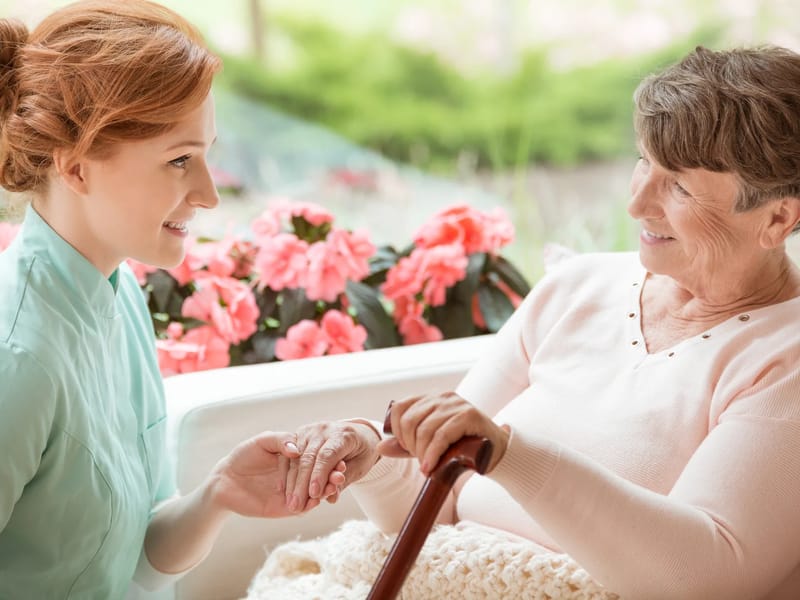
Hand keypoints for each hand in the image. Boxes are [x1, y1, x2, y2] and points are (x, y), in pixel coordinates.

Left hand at [208, 431, 345, 517]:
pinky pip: (304, 507)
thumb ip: (282, 441)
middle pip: (320, 475)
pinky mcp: (286, 507)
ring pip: (316, 492)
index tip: (340, 456)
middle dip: (332, 474)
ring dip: (327, 488)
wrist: (225, 481)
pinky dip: (313, 503)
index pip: (316, 458)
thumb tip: (297, 449)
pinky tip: (320, 498)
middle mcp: (297, 474)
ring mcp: (293, 491)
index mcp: (295, 456)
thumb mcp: (263, 441)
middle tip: (341, 473)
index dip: (329, 458)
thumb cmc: (243, 456)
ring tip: (336, 484)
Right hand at [284, 420, 381, 512]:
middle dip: (302, 484)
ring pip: (297, 458)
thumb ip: (345, 480)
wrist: (359, 433)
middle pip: (309, 457)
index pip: (327, 455)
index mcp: (343, 434)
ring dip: (292, 482)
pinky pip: (291, 456)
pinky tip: (286, 491)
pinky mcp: (300, 435)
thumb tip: (331, 499)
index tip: (314, 495)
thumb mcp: (361, 466)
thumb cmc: (362, 452)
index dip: (319, 475)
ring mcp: (310, 430)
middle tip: (297, 506)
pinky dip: (288, 474)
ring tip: (291, 503)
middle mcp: (324, 429)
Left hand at [379, 392, 509, 475]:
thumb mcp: (429, 446)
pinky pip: (442, 435)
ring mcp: (456, 403)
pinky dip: (432, 454)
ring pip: (425, 429)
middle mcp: (442, 396)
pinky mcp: (468, 415)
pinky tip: (431, 467)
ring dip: (422, 453)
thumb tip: (380, 448)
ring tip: (428, 466)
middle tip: (421, 460)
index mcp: (430, 398)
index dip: (398, 431)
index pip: (400, 408)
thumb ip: (405, 446)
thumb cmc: (461, 447)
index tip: (407, 448)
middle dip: (410, 445)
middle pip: (410, 420)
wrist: (495, 452)